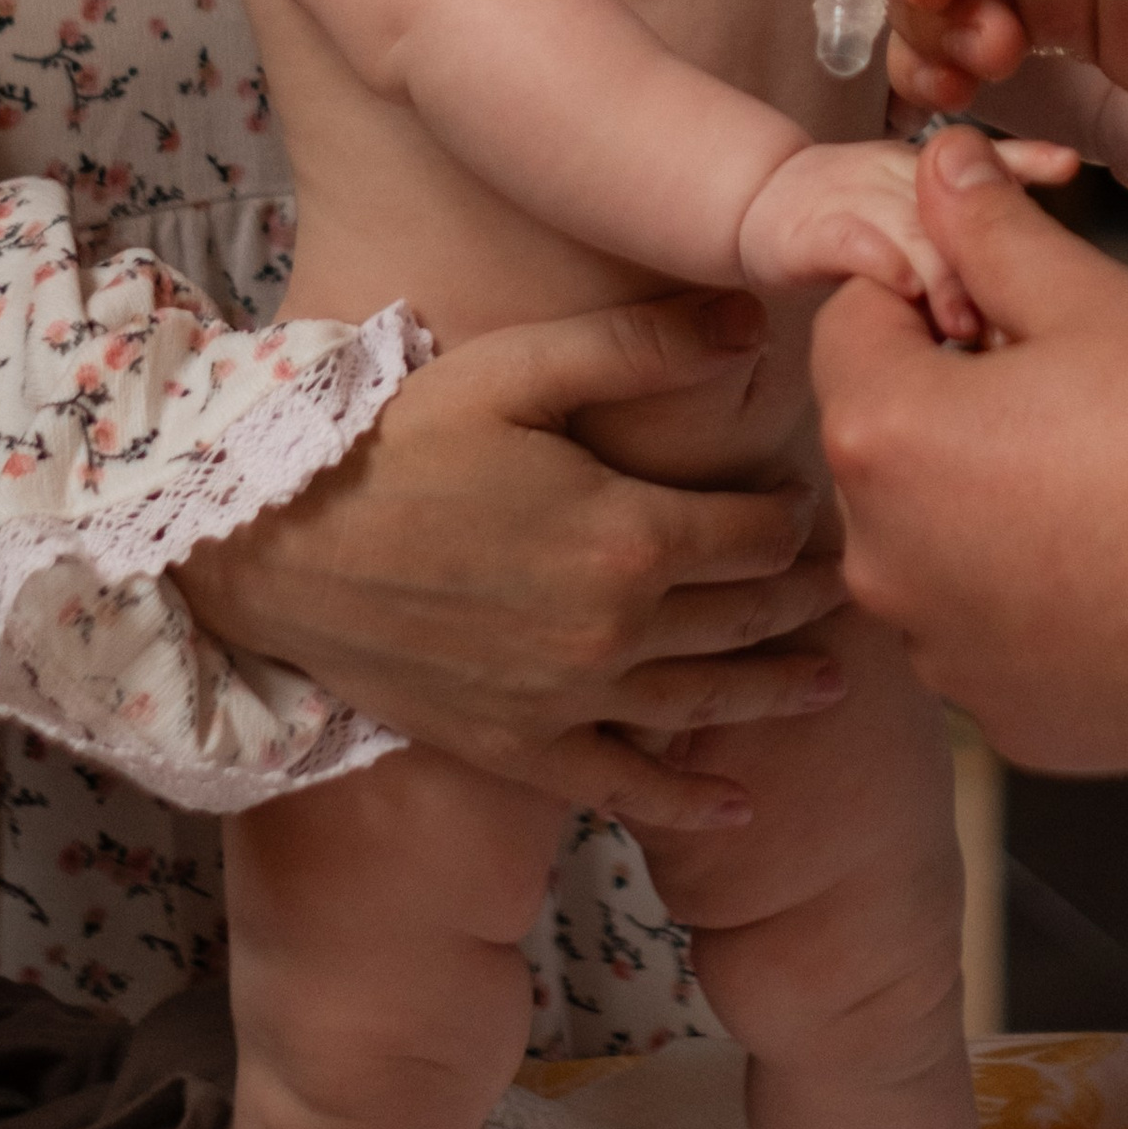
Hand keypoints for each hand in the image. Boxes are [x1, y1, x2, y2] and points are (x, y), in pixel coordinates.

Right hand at [175, 291, 842, 831]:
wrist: (281, 544)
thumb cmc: (401, 437)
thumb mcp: (522, 367)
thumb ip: (643, 345)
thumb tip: (754, 318)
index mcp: (629, 534)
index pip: (755, 536)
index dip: (794, 520)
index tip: (813, 505)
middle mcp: (615, 630)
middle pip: (743, 619)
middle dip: (802, 602)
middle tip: (846, 587)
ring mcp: (567, 700)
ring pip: (703, 702)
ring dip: (774, 692)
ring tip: (831, 684)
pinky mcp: (517, 747)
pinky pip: (621, 785)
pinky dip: (685, 802)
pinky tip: (736, 810)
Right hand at [735, 135, 1077, 342]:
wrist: (762, 203)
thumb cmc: (863, 220)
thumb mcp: (928, 210)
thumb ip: (992, 212)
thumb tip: (1071, 206)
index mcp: (931, 169)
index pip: (987, 163)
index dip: (1026, 165)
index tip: (1064, 177)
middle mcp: (896, 172)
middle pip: (951, 204)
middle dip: (988, 252)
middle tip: (1018, 315)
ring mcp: (850, 195)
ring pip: (907, 224)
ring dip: (941, 271)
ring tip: (967, 322)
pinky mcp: (804, 230)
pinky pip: (847, 241)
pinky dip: (879, 263)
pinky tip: (903, 290)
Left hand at [815, 132, 1127, 772]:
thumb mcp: (1090, 300)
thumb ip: (992, 229)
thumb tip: (939, 164)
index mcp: (881, 435)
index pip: (853, 320)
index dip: (932, 291)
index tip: (1016, 303)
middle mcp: (880, 556)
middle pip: (888, 431)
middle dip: (956, 393)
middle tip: (1075, 383)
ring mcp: (938, 648)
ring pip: (935, 533)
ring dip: (988, 496)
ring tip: (1105, 476)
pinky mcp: (1003, 717)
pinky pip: (989, 624)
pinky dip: (1031, 590)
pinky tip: (1117, 565)